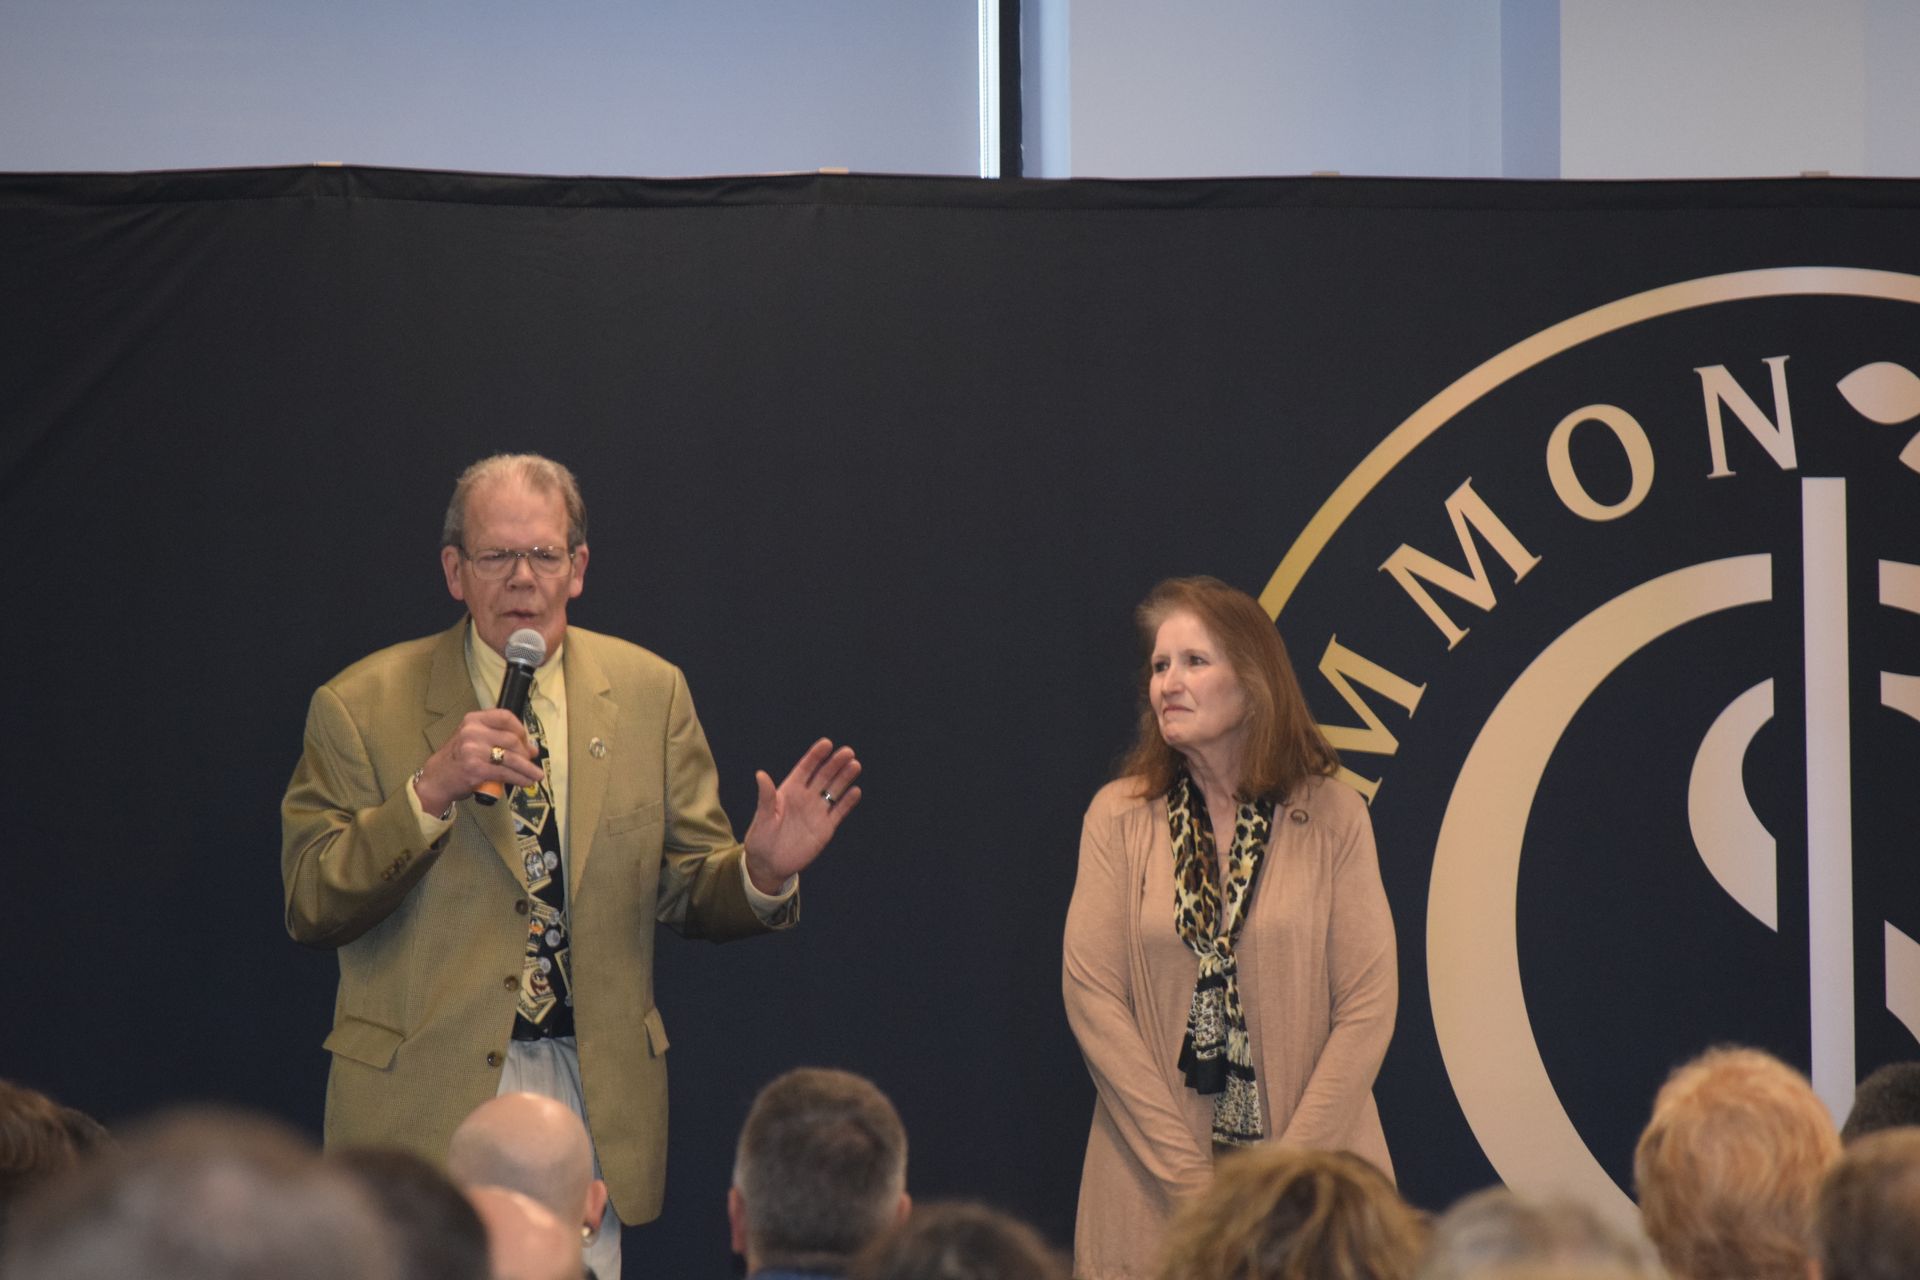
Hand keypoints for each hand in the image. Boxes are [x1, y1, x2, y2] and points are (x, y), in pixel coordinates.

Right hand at [414, 709, 542, 815]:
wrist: (436, 779)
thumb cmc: (457, 759)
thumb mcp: (473, 740)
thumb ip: (497, 739)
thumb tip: (531, 748)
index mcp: (473, 720)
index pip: (505, 717)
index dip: (520, 729)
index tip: (526, 741)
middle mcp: (472, 732)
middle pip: (512, 739)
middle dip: (525, 752)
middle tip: (530, 761)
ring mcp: (473, 750)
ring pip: (512, 757)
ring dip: (528, 768)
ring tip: (537, 775)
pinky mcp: (476, 769)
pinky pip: (506, 773)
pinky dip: (519, 778)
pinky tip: (526, 781)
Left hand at [742, 738, 861, 893]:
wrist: (769, 864)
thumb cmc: (761, 838)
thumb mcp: (763, 817)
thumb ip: (766, 797)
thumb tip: (760, 774)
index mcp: (790, 790)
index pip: (806, 768)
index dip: (816, 756)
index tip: (826, 743)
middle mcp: (806, 797)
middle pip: (824, 776)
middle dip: (835, 763)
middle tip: (847, 752)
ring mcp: (817, 811)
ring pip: (834, 790)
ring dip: (844, 778)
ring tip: (855, 765)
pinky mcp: (825, 828)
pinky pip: (839, 811)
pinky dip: (847, 802)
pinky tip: (856, 791)